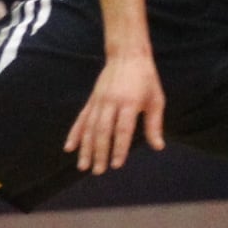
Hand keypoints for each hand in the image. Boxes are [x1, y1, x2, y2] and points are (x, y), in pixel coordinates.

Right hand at [63, 53, 166, 173]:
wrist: (127, 56)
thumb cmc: (146, 80)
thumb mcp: (156, 100)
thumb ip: (154, 124)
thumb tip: (158, 147)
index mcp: (129, 103)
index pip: (122, 130)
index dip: (119, 148)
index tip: (117, 164)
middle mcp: (111, 102)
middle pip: (102, 131)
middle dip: (99, 153)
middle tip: (99, 171)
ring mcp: (98, 101)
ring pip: (89, 127)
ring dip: (85, 148)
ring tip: (83, 166)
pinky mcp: (92, 100)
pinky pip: (81, 119)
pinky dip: (74, 134)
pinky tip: (69, 147)